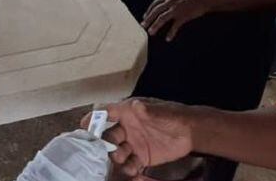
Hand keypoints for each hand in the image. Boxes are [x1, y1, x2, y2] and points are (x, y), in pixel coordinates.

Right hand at [81, 99, 195, 178]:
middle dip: (105, 144)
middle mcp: (127, 127)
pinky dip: (129, 169)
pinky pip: (130, 164)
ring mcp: (133, 143)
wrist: (191, 133)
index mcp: (128, 112)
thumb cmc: (174, 116)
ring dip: (117, 157)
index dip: (94, 117)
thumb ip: (148, 111)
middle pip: (109, 135)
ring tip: (124, 161)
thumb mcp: (161, 112)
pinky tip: (133, 171)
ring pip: (118, 151)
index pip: (106, 112)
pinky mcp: (141, 157)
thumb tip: (136, 105)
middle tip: (108, 150)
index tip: (84, 125)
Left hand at [141, 0, 212, 40]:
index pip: (154, 4)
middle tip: (143, 26)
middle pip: (155, 12)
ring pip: (162, 19)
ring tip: (151, 32)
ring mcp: (176, 9)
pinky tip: (168, 38)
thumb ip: (169, 0)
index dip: (148, 11)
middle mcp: (170, 2)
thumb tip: (162, 6)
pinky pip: (174, 26)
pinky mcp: (183, 16)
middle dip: (148, 20)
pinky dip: (171, 33)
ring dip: (155, 26)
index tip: (144, 17)